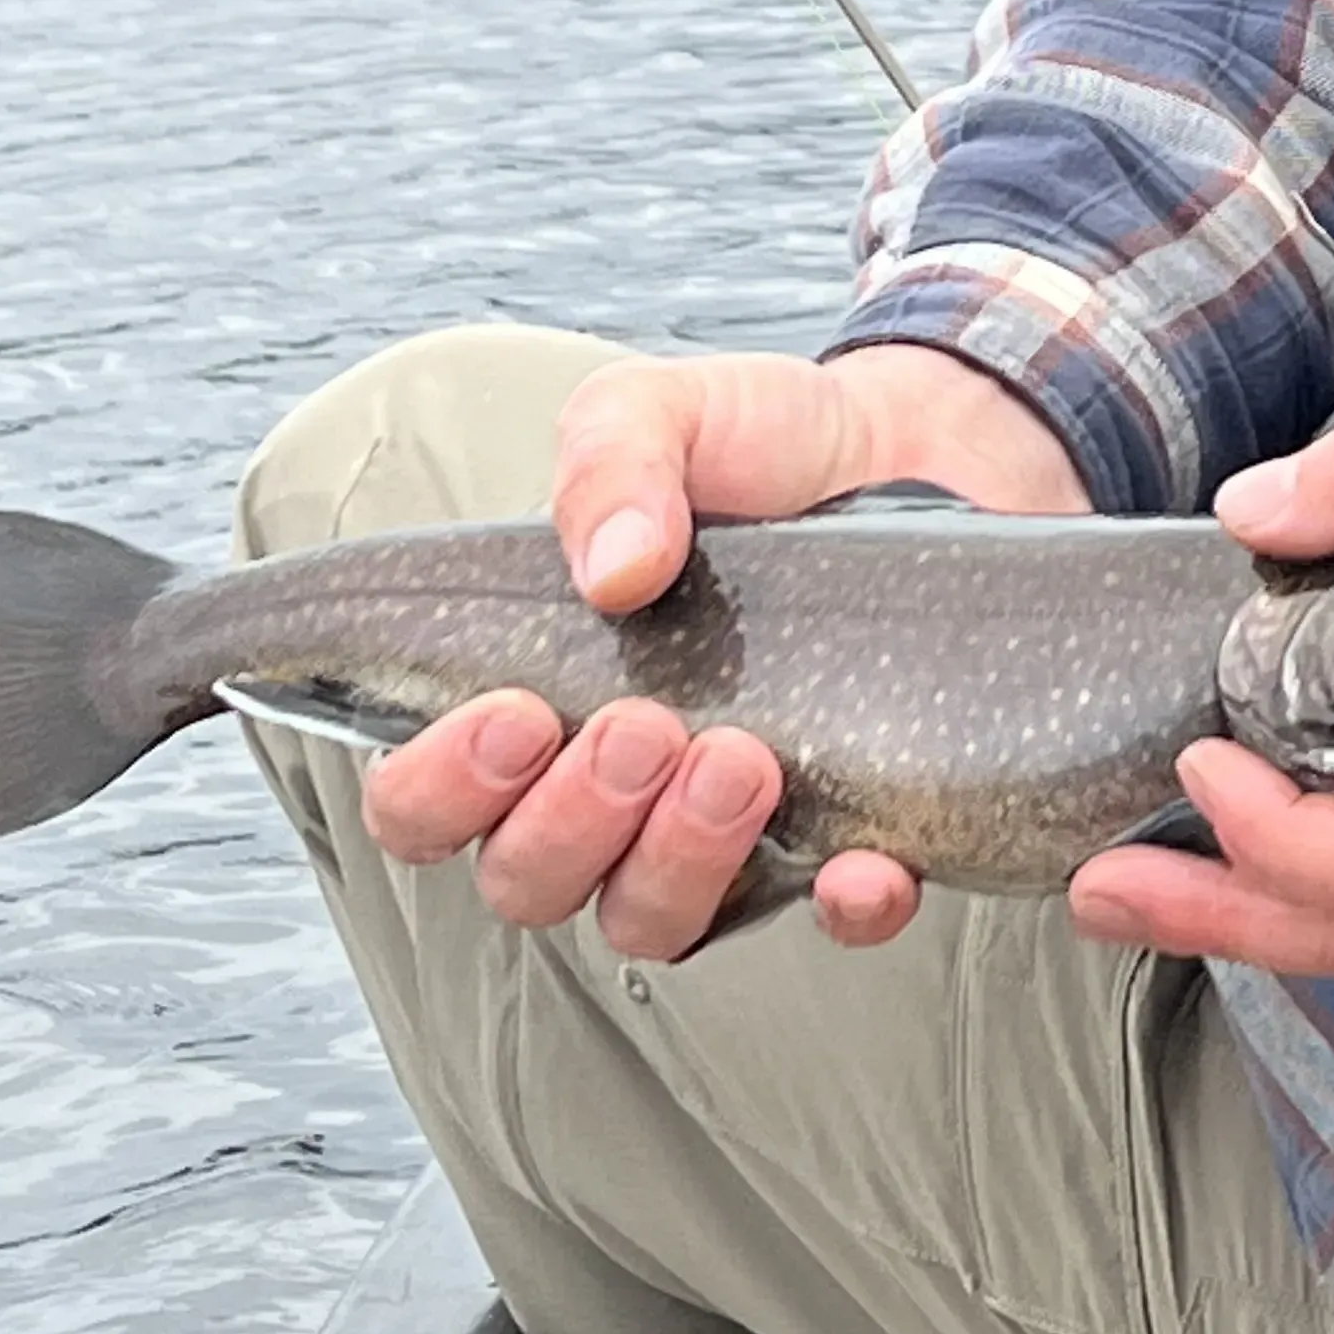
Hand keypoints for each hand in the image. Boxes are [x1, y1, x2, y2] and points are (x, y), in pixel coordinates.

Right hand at [362, 342, 1087, 958]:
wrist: (910, 446)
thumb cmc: (755, 446)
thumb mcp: (663, 413)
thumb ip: (611, 461)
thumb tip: (613, 570)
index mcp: (530, 696)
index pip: (424, 804)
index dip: (441, 789)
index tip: (512, 715)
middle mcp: (606, 792)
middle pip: (531, 881)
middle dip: (572, 821)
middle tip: (641, 726)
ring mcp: (718, 831)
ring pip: (651, 920)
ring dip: (682, 859)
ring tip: (740, 759)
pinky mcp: (842, 834)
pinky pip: (833, 920)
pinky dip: (842, 905)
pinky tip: (858, 862)